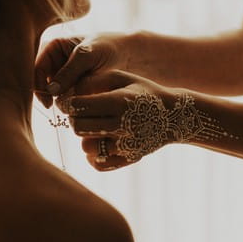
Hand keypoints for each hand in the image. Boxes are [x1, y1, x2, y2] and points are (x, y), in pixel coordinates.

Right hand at [34, 33, 130, 107]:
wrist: (130, 55)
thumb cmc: (108, 47)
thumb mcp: (88, 55)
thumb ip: (70, 71)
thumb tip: (51, 91)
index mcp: (53, 48)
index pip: (37, 68)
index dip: (38, 84)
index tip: (48, 101)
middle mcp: (55, 63)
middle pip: (42, 83)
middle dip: (48, 96)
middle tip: (58, 108)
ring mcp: (64, 77)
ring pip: (53, 95)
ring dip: (60, 102)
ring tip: (73, 106)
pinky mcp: (74, 89)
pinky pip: (66, 100)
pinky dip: (70, 105)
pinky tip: (80, 107)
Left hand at [58, 70, 177, 170]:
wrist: (174, 116)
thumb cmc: (142, 93)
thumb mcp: (122, 78)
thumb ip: (94, 80)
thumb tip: (68, 94)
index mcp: (119, 102)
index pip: (78, 106)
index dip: (68, 104)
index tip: (70, 102)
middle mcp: (123, 125)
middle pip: (78, 128)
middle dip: (75, 120)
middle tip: (83, 115)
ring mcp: (127, 145)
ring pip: (86, 147)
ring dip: (86, 137)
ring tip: (97, 127)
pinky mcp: (129, 159)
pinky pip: (98, 164)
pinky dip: (95, 155)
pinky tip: (102, 142)